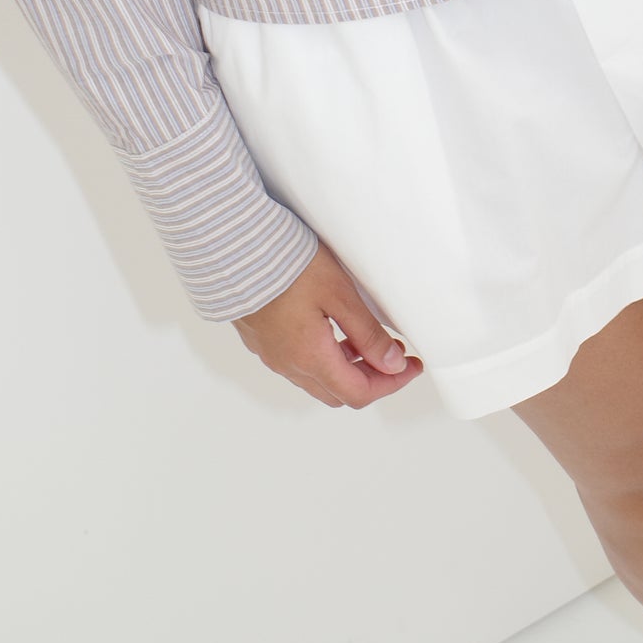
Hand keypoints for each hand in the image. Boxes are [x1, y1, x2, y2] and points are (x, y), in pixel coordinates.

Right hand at [232, 243, 424, 407]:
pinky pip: (298, 364)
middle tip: (395, 356)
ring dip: (348, 368)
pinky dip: (324, 358)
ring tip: (367, 340)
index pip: (359, 393)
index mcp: (310, 358)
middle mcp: (288, 364)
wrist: (231, 249)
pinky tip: (333, 332)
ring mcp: (271, 355)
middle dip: (372, 379)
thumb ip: (368, 334)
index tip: (411, 366)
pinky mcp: (260, 340)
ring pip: (317, 380)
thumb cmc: (285, 265)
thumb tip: (393, 364)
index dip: (391, 384)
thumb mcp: (339, 294)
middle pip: (339, 393)